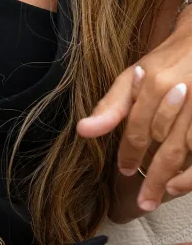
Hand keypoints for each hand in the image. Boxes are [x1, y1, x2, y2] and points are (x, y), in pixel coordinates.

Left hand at [77, 13, 191, 212]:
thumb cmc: (160, 64)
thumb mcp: (131, 77)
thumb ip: (110, 106)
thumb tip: (83, 131)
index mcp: (153, 83)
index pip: (138, 127)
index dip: (130, 153)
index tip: (124, 169)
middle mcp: (178, 94)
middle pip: (165, 145)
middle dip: (153, 176)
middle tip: (143, 201)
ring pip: (186, 150)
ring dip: (174, 178)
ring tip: (158, 196)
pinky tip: (181, 185)